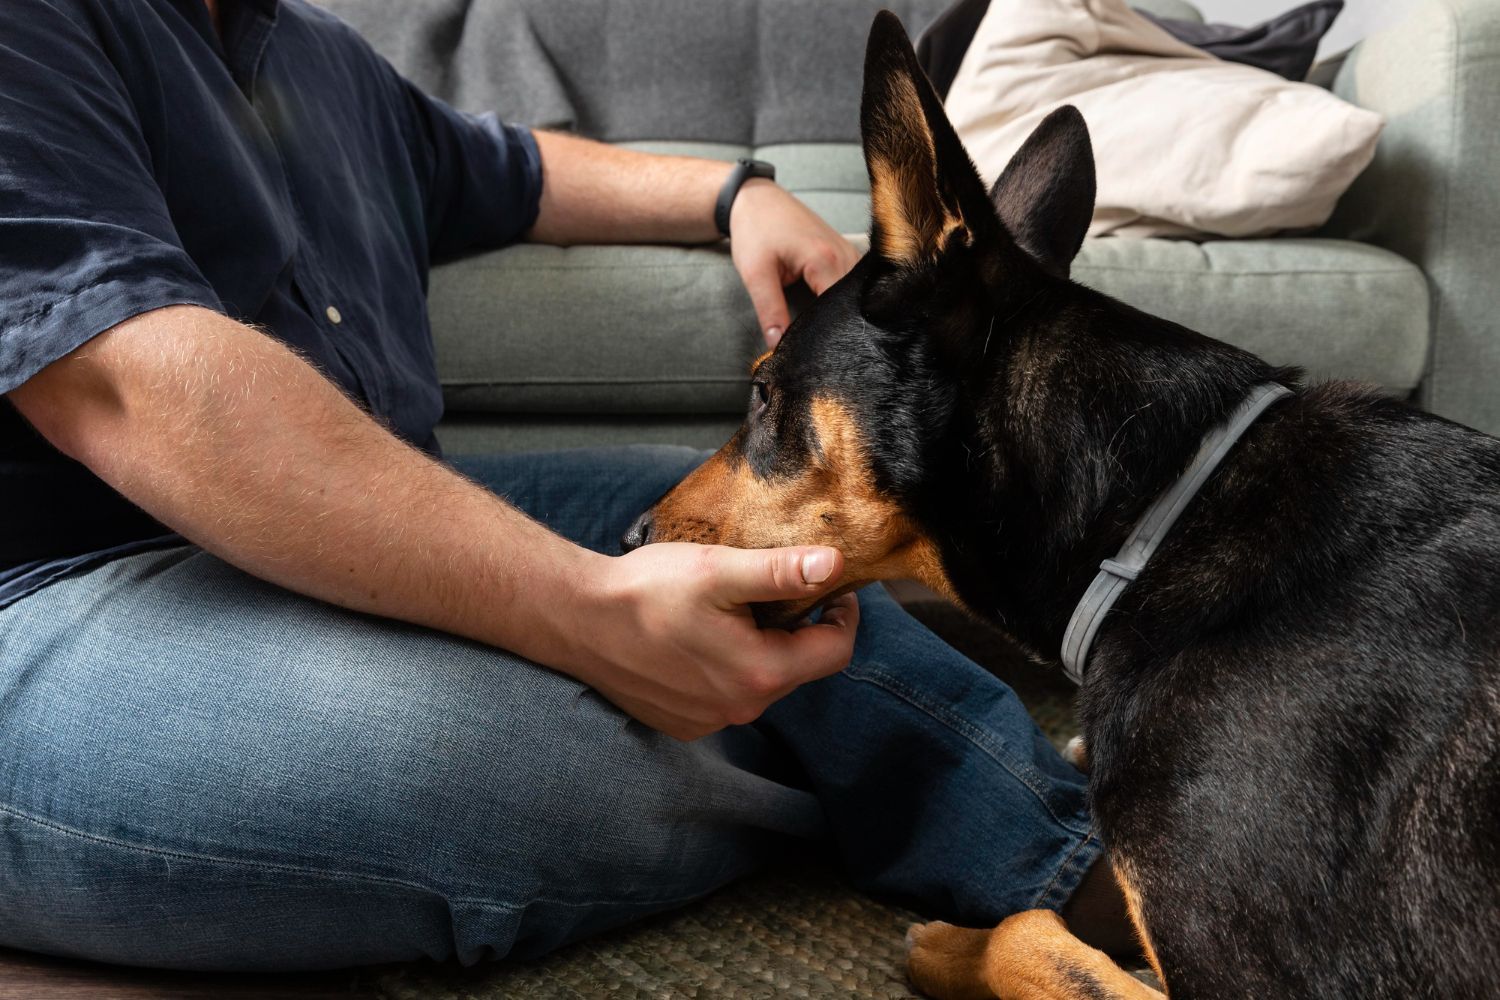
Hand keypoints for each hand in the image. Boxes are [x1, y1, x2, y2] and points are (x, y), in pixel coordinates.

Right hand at [574, 542, 859, 739]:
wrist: (577, 619)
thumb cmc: (645, 592)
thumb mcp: (718, 571)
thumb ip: (781, 572)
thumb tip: (834, 565)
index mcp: (759, 672)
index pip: (835, 651)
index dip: (842, 614)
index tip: (831, 585)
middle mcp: (741, 708)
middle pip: (799, 668)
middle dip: (798, 629)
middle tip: (775, 589)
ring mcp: (710, 721)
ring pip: (762, 682)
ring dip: (762, 648)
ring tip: (733, 610)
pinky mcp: (684, 724)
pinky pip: (727, 696)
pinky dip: (727, 668)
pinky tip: (700, 638)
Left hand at [729, 179, 861, 347]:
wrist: (757, 199)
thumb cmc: (755, 230)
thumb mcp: (755, 274)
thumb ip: (769, 311)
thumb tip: (778, 347)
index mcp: (824, 259)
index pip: (838, 311)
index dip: (827, 334)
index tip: (812, 351)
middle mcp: (844, 254)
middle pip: (851, 304)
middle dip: (836, 326)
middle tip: (816, 346)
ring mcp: (849, 251)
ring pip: (855, 295)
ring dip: (840, 312)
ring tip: (822, 330)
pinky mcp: (846, 252)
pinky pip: (853, 283)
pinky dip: (841, 299)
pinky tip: (826, 310)